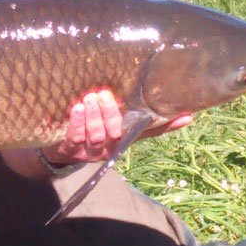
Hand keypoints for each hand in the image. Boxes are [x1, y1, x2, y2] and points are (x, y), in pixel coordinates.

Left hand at [40, 90, 193, 167]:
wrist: (59, 146)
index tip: (184, 115)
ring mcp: (88, 151)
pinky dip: (76, 123)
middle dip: (110, 115)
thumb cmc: (95, 129)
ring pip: (95, 137)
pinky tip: (76, 109)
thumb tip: (185, 113)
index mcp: (124, 140)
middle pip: (115, 134)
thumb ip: (143, 117)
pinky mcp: (68, 150)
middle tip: (104, 94)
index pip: (148, 132)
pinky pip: (74, 138)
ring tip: (90, 98)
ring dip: (93, 117)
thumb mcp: (119, 123)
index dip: (165, 126)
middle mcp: (109, 148)